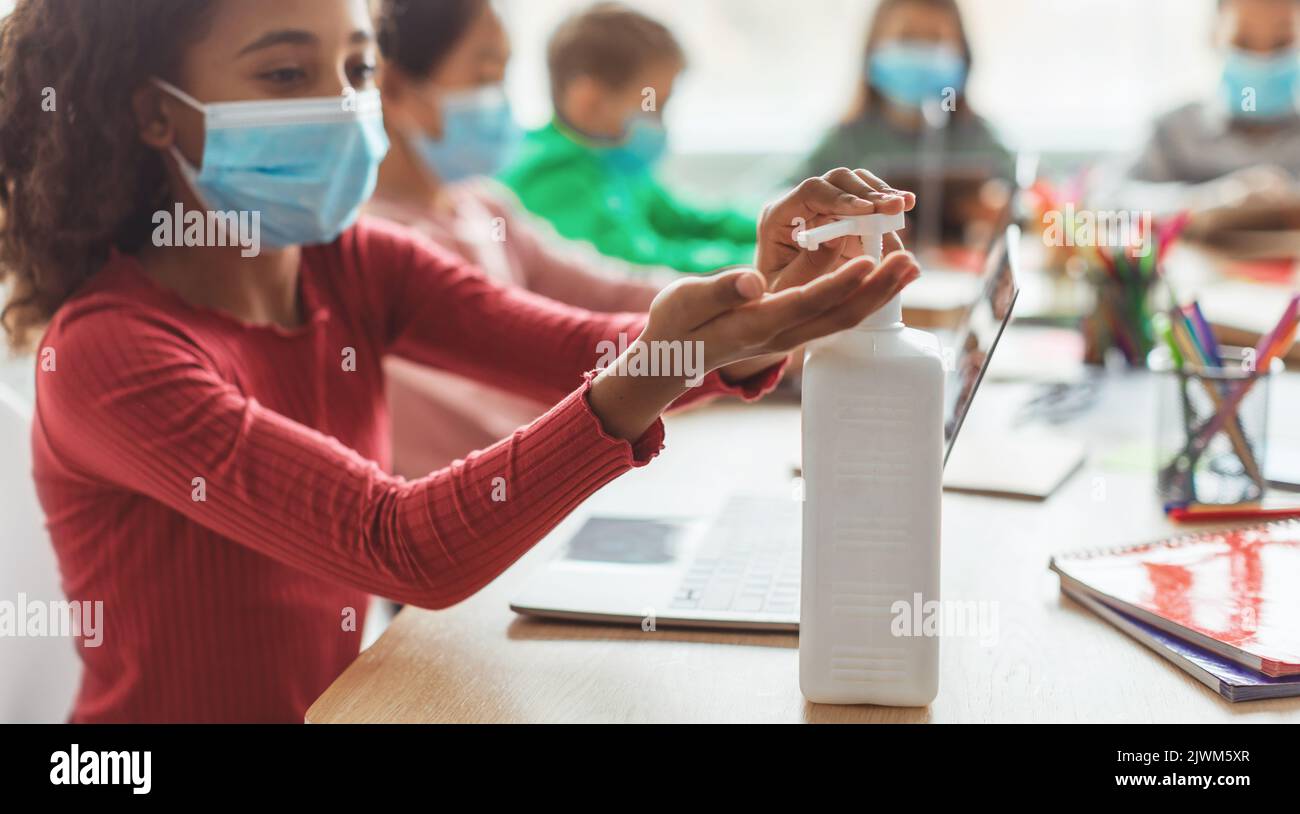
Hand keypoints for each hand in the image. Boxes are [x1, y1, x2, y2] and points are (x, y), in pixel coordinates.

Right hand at [589, 251, 919, 440]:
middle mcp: (781, 334)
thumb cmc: (676, 325)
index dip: (839, 284)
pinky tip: (880, 276)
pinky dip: (862, 294)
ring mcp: (790, 335)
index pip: (806, 303)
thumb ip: (720, 290)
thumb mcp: (686, 301)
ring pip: (843, 315)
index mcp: (756, 324)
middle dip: (878, 289)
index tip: (869, 261)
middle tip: (910, 261)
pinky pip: (834, 313)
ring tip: (908, 266)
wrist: (673, 359)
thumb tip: (753, 280)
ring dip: (879, 293)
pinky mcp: (792, 329)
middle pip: (839, 314)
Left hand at [756, 167, 915, 292]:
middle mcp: (801, 205)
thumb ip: (809, 264)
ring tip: (905, 206)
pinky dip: (887, 209)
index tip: (868, 210)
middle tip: (895, 207)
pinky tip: (904, 212)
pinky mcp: (846, 218)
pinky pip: (870, 203)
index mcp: (778, 217)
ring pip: (858, 185)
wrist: (784, 304)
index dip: (842, 198)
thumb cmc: (778, 296)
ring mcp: (825, 208)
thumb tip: (838, 236)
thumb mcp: (786, 287)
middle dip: (869, 193)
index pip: (811, 192)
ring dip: (883, 195)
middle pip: (839, 181)